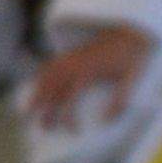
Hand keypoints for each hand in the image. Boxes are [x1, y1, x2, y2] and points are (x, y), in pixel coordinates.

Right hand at [27, 23, 156, 125]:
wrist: (131, 30)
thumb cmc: (134, 56)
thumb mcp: (132, 78)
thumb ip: (119, 101)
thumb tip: (106, 121)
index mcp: (87, 71)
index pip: (70, 98)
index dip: (67, 117)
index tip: (73, 132)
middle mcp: (74, 63)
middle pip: (52, 88)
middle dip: (44, 108)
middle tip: (42, 127)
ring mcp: (71, 57)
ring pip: (47, 76)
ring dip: (37, 93)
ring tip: (27, 109)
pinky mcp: (72, 53)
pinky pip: (50, 65)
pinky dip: (41, 76)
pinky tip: (37, 85)